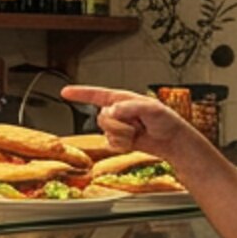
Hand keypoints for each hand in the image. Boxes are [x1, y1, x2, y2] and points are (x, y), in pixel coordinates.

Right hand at [62, 83, 190, 159]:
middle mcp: (117, 112)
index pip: (96, 94)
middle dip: (118, 125)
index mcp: (122, 99)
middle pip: (101, 118)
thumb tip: (112, 110)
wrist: (172, 141)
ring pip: (106, 133)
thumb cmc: (165, 121)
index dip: (79, 93)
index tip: (64, 92)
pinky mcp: (119, 140)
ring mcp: (117, 126)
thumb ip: (130, 107)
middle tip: (135, 125)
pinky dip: (122, 145)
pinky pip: (110, 144)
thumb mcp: (151, 108)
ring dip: (122, 136)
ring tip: (137, 133)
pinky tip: (134, 142)